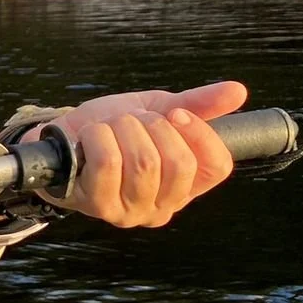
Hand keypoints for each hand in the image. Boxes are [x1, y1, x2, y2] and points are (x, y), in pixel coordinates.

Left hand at [43, 81, 245, 227]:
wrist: (65, 136)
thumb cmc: (114, 129)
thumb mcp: (159, 110)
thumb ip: (198, 104)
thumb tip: (238, 91)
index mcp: (186, 187)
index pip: (216, 166)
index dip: (200, 134)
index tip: (175, 113)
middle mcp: (161, 207)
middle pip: (178, 163)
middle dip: (153, 126)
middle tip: (132, 119)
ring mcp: (128, 211)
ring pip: (144, 163)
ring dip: (124, 129)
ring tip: (110, 126)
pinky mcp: (96, 205)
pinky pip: (109, 163)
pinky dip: (99, 136)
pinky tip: (91, 135)